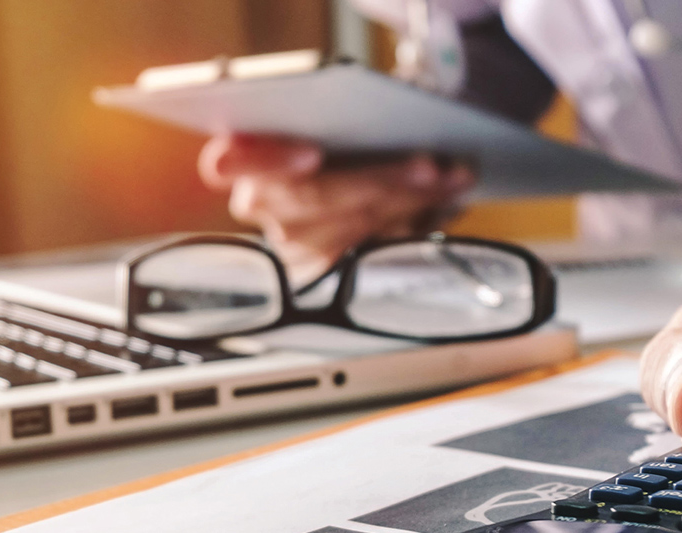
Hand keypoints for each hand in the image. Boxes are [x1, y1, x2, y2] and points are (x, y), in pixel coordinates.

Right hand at [198, 133, 475, 278]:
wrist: (337, 167)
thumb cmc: (329, 131)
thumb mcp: (325, 113)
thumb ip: (336, 112)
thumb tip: (398, 114)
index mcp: (240, 157)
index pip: (228, 162)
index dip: (269, 159)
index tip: (311, 153)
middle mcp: (259, 205)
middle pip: (316, 198)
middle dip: (379, 181)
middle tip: (428, 167)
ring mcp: (292, 245)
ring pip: (355, 225)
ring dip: (412, 201)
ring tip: (452, 179)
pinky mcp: (328, 271)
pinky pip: (378, 246)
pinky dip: (417, 220)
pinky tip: (445, 201)